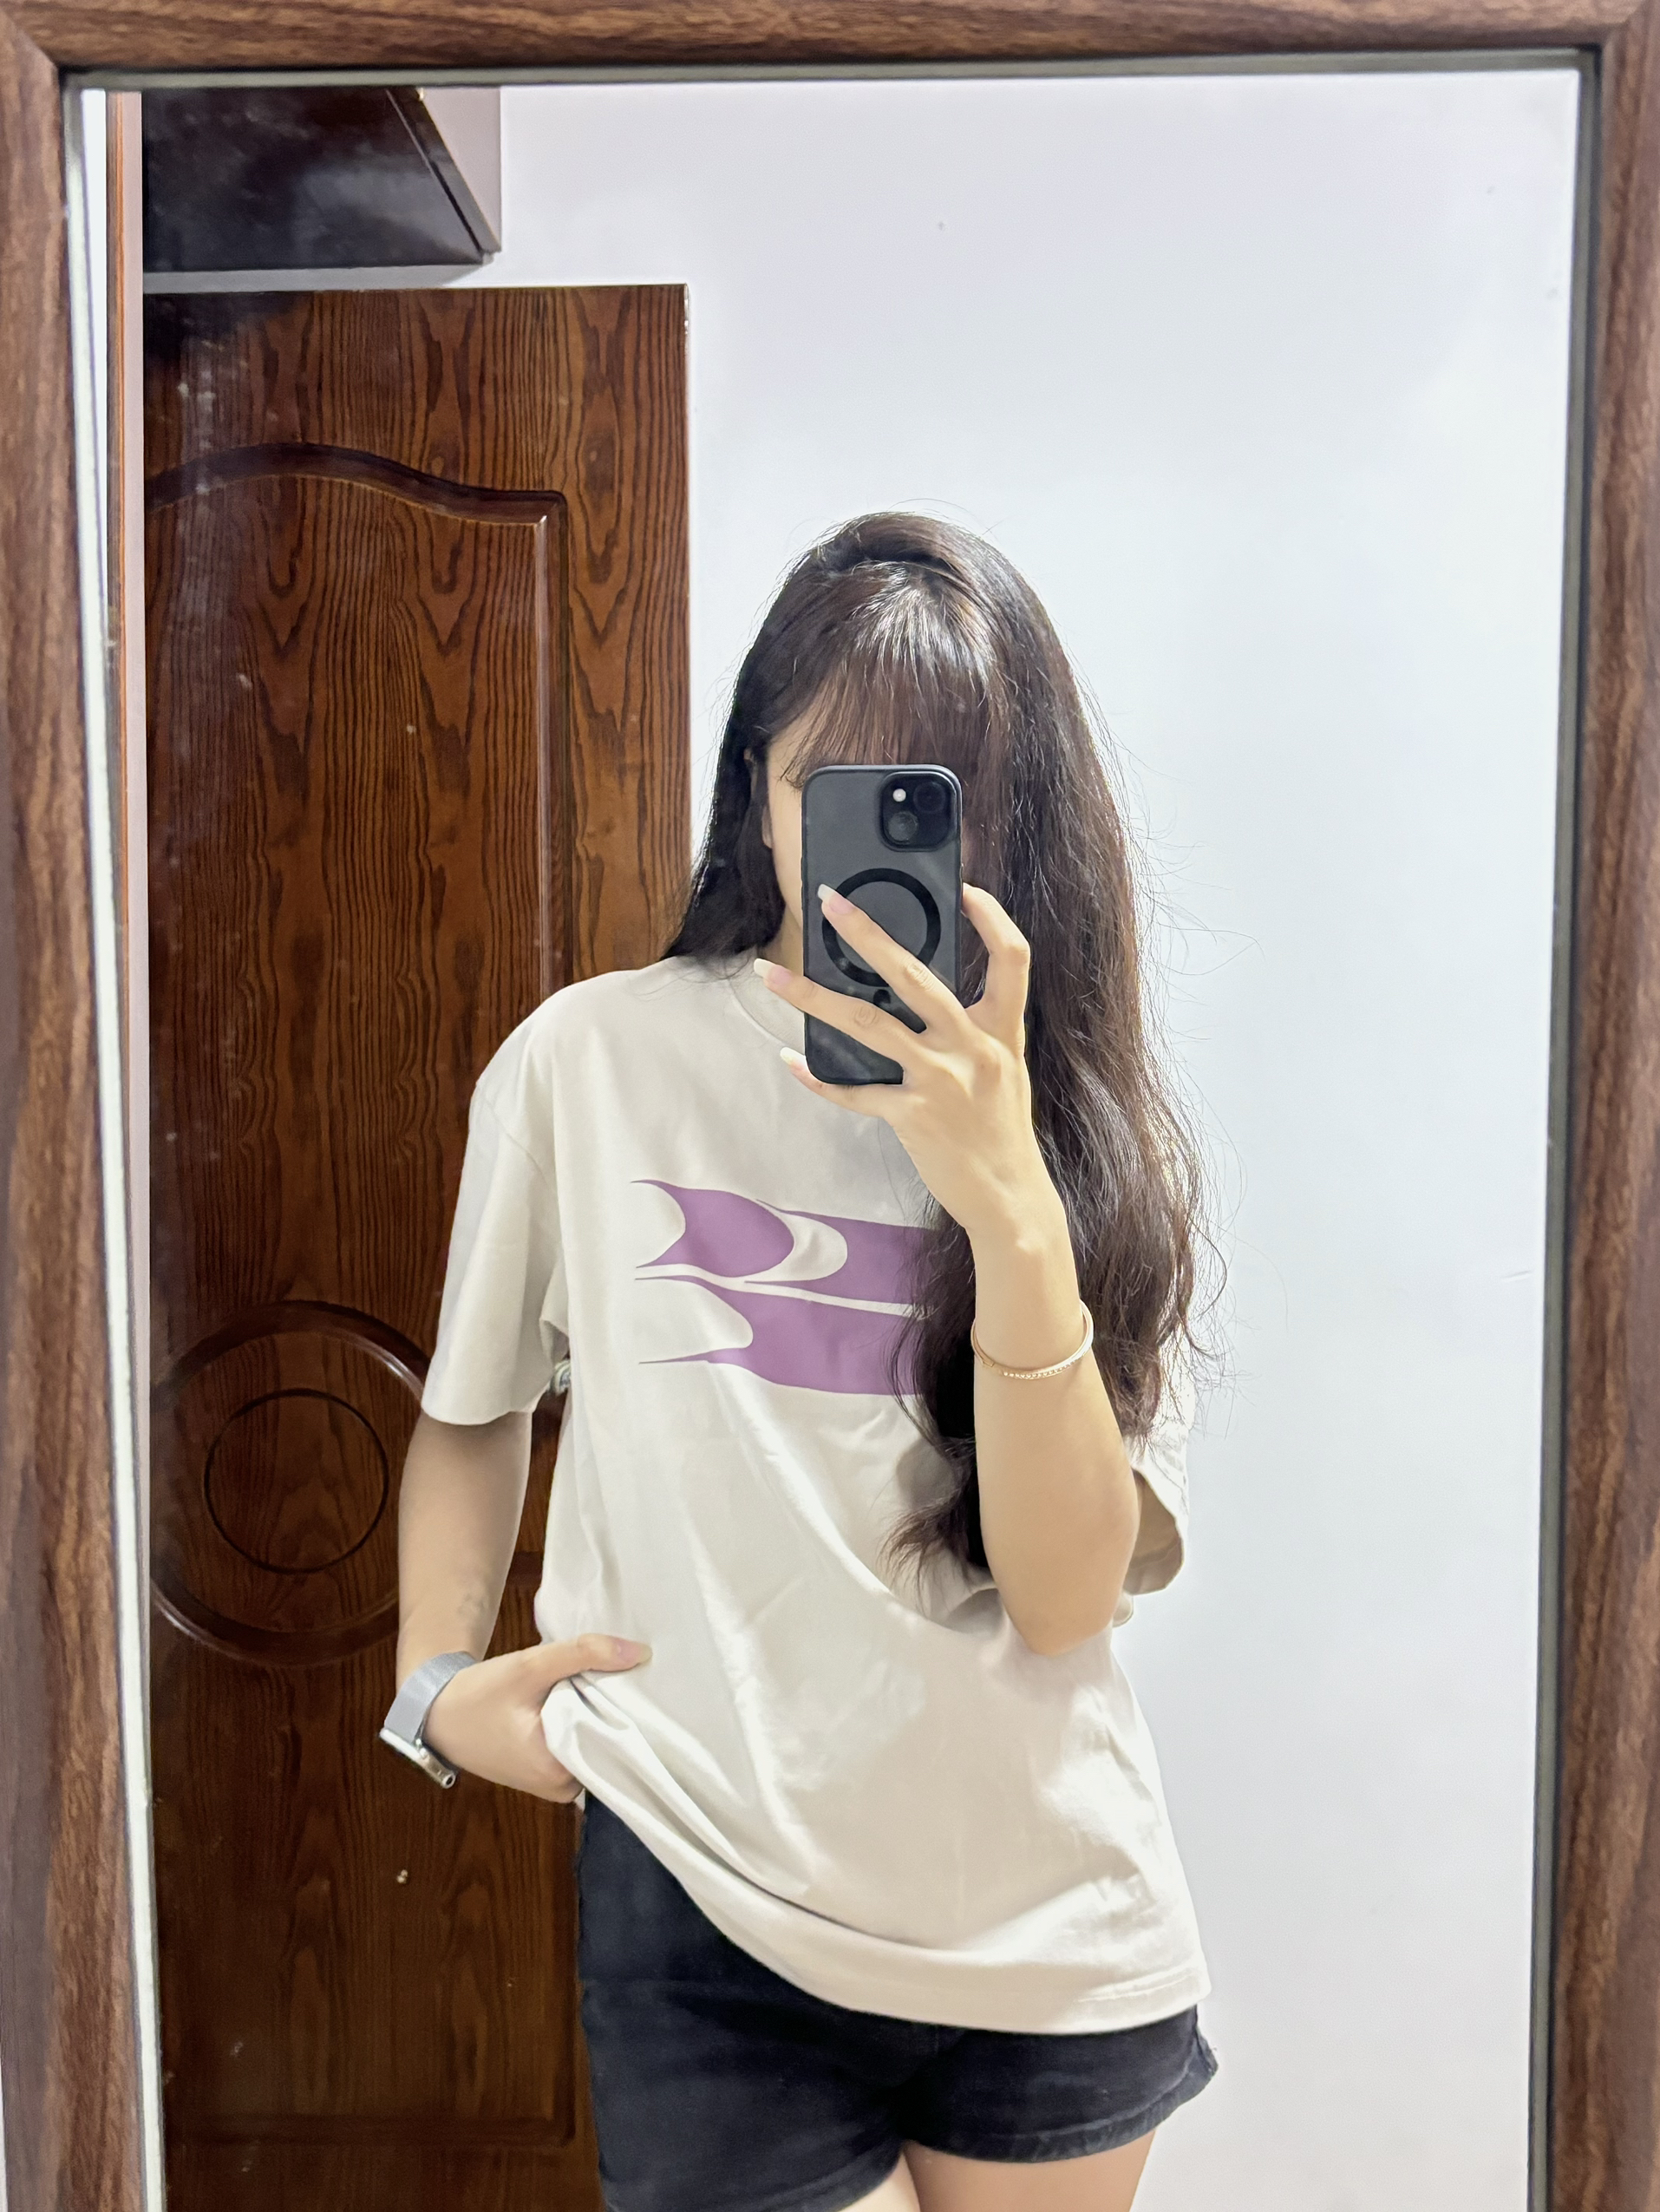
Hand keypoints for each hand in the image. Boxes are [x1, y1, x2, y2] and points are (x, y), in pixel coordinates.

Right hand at [419, 1634, 649, 1801]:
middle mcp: (561, 1789)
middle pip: (608, 1746)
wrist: (439, 1714)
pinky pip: (580, 1749)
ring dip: (597, 1717)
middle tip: (625, 1678)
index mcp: (558, 1771)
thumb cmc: (480, 1694)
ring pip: (594, 1747)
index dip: (629, 1709)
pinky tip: (585, 1701)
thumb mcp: (531, 1666)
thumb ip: (584, 1654)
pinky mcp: (548, 1775)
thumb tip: (639, 1653)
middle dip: (615, 1712)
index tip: (640, 1682)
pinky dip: (583, 1725)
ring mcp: (554, 1786)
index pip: (616, 1742)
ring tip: (604, 1686)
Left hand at [757, 883, 1062, 1246]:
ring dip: (812, 997)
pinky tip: (791, 1061)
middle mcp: (972, 1048)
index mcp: (1002, 1030)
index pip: (1012, 959)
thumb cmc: (1000, 1131)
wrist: (1009, 1197)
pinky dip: (818, 1077)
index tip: (965, 888)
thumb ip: (972, 1031)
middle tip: (830, 903)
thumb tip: (913, 994)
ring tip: (773, 975)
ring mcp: (940, 1081)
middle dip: (867, 934)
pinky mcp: (912, 1116)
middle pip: (914, 976)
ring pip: (867, 1024)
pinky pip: (854, 1091)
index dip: (992, 919)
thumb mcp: (1003, 1070)